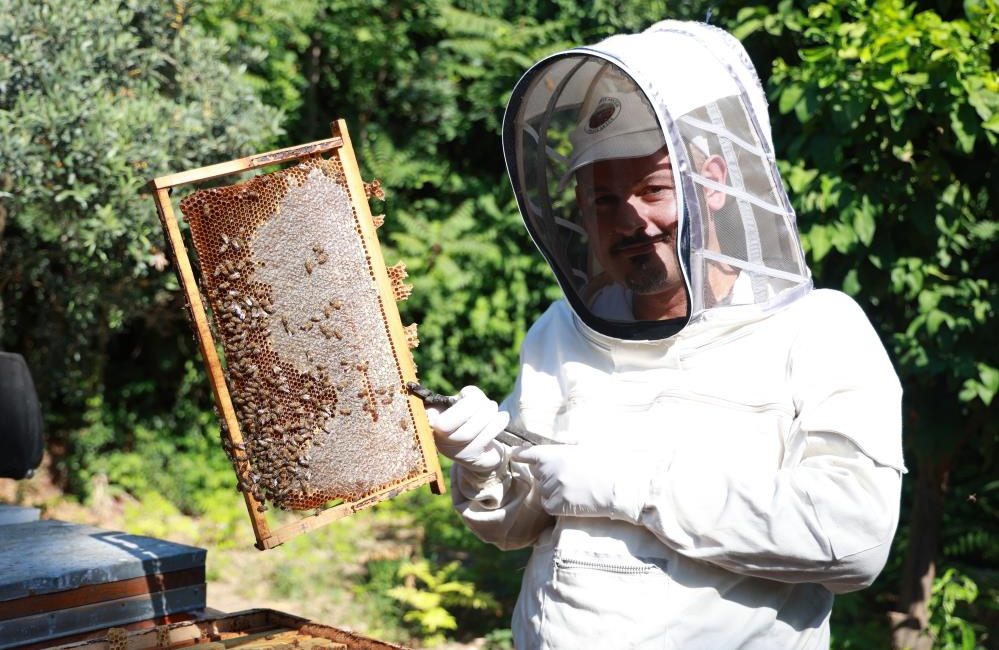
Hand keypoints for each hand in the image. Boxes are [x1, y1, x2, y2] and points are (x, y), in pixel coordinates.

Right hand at [426, 386, 509, 472]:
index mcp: (432, 422)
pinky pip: (483, 439)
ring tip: (493, 407)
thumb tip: (467, 395)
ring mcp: (454, 452)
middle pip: (446, 424)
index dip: (431, 409)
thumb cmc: (474, 421)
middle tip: (486, 402)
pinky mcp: (471, 458)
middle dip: (470, 407)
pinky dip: (496, 424)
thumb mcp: (467, 404)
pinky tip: (502, 417)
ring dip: (486, 414)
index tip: (458, 397)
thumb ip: (467, 396)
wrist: (485, 451)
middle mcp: (438, 440)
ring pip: (467, 432)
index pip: (424, 416)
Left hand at [512, 445, 659, 522]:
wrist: (622, 486)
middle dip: (546, 473)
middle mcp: (550, 471)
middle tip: (568, 473)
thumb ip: (568, 441)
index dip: (521, 455)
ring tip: (575, 486)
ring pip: (543, 491)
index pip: (527, 454)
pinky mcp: (560, 506)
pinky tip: (573, 499)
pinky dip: (556, 504)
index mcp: (555, 453)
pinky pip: (548, 505)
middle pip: (536, 473)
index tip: (517, 455)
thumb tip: (557, 439)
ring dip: (553, 490)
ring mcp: (554, 489)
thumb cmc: (608, 462)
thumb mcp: (589, 443)